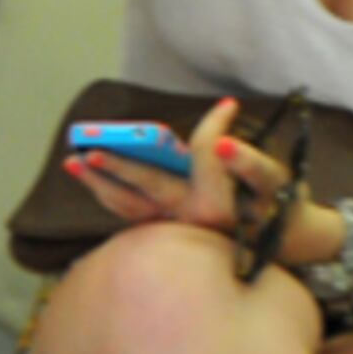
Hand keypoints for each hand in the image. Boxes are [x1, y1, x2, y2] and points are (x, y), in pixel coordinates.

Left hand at [66, 99, 336, 271]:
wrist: (278, 248)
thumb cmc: (272, 201)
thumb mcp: (269, 175)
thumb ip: (240, 154)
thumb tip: (223, 109)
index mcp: (228, 199)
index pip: (213, 157)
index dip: (218, 128)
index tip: (228, 105)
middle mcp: (198, 217)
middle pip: (156, 185)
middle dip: (122, 166)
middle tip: (91, 151)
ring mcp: (179, 228)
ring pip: (132, 205)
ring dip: (100, 182)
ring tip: (74, 160)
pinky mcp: (167, 233)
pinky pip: (131, 213)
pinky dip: (109, 194)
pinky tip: (89, 176)